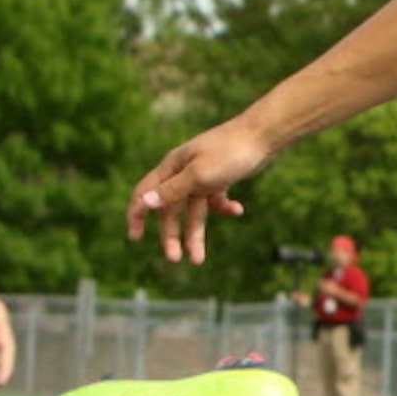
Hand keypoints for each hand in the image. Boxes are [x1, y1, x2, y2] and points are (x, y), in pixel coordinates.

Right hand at [128, 119, 271, 261]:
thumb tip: (145, 202)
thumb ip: (172, 190)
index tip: (134, 238)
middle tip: (174, 259)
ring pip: (194, 211)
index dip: (137, 214)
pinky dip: (224, 208)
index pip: (145, 192)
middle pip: (171, 209)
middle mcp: (183, 172)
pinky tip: (238, 210)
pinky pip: (216, 200)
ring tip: (198, 260)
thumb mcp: (199, 176)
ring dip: (196, 234)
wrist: (262, 135)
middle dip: (171, 234)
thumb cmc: (229, 153)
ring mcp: (202, 175)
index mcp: (172, 167)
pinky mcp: (220, 177)